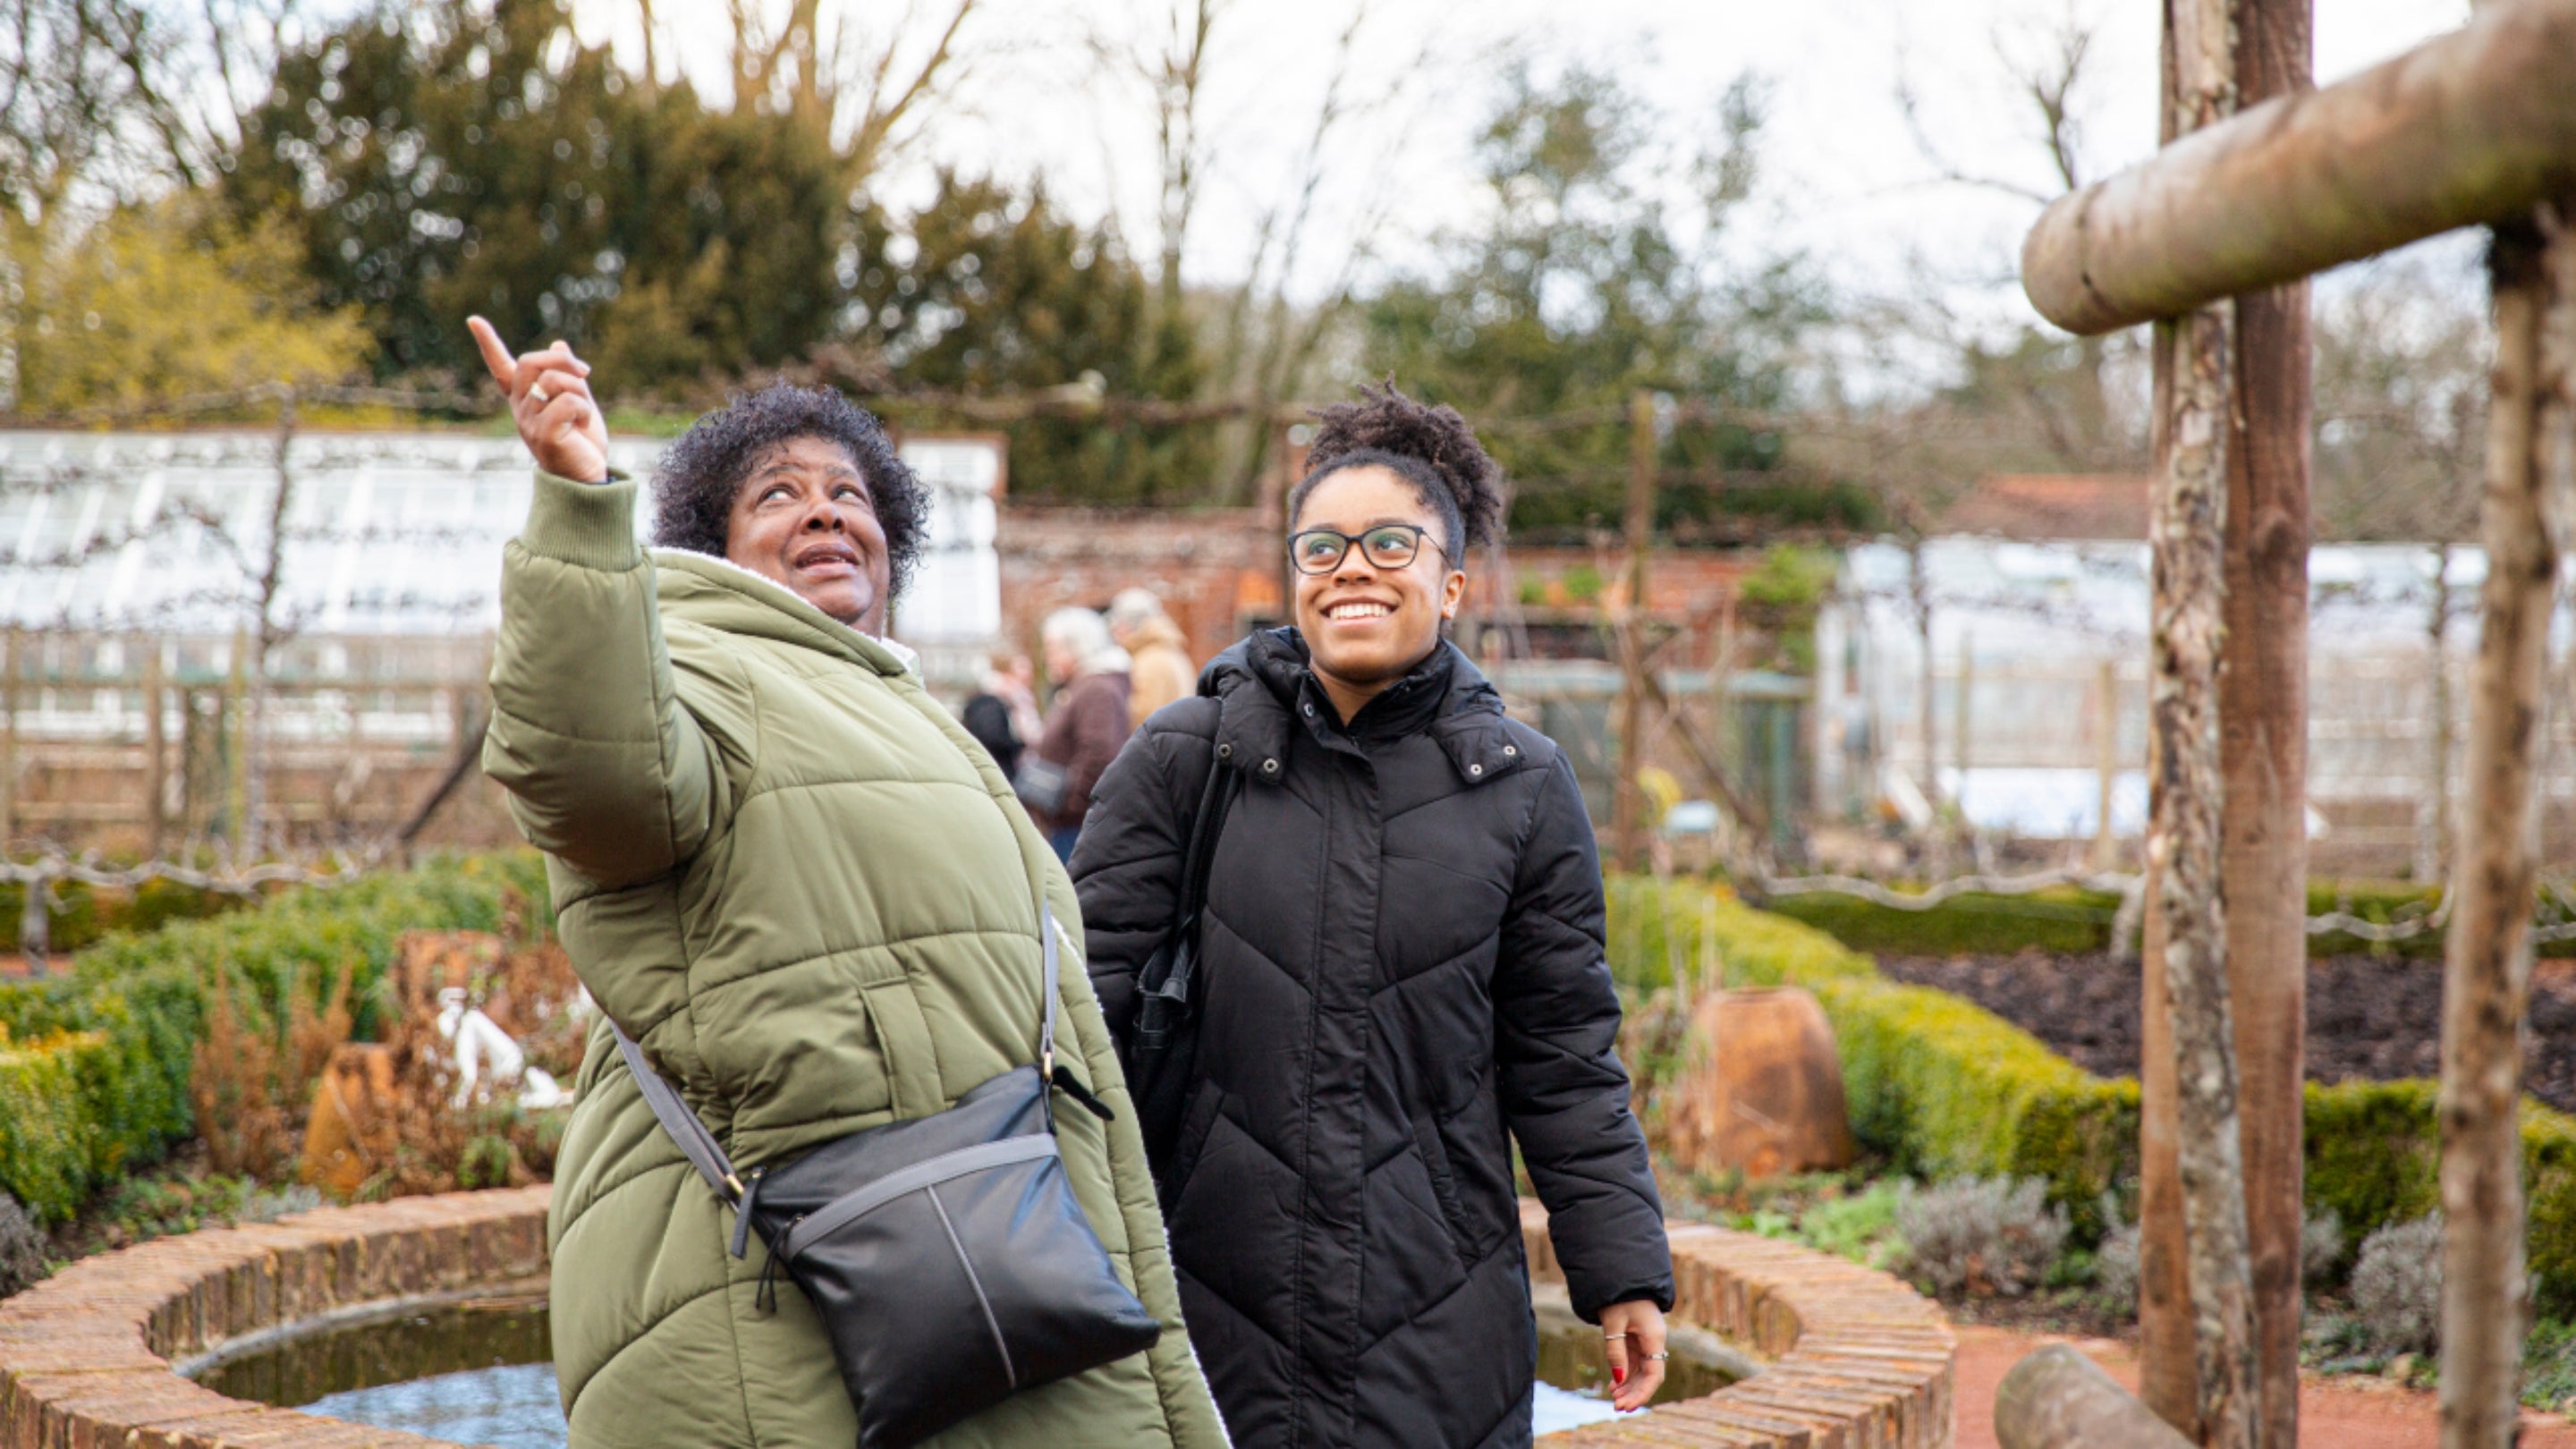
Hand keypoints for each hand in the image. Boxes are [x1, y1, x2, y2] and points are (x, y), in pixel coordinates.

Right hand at [468, 316, 608, 482]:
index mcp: (524, 399)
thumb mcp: (576, 401)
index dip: (488, 343)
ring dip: (580, 389)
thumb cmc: (581, 443)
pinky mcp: (544, 434)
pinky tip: (583, 425)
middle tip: (584, 372)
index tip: (473, 320)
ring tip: (584, 412)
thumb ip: (567, 375)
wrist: (588, 478)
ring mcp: (529, 422)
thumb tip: (558, 344)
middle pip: (530, 362)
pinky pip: (567, 401)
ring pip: (554, 380)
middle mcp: (520, 409)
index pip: (501, 368)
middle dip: (562, 360)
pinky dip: (584, 408)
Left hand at [1599, 1299, 1666, 1411]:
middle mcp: (1654, 1341)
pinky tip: (1614, 1385)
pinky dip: (1624, 1373)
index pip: (1654, 1375)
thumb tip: (1618, 1379)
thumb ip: (1616, 1351)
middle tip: (1616, 1407)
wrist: (1620, 1274)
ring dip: (1628, 1385)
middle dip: (1634, 1393)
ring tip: (1614, 1398)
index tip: (1626, 1406)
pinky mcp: (1636, 1338)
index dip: (1642, 1393)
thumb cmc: (1619, 1296)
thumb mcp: (1614, 1323)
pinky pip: (1633, 1361)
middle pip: (1648, 1376)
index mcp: (1654, 1338)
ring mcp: (1646, 1340)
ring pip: (1641, 1370)